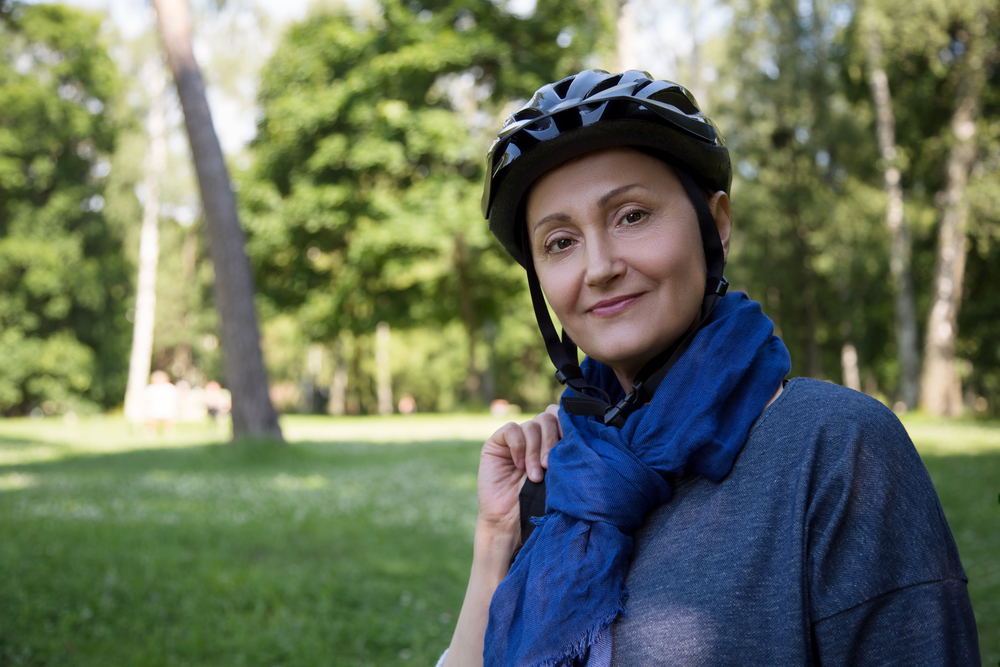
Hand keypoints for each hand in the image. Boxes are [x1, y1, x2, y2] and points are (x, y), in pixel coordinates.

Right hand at [477, 405, 560, 534]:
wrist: (511, 521)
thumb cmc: (539, 502)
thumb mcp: (558, 475)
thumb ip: (565, 453)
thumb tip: (581, 434)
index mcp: (551, 440)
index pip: (560, 415)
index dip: (566, 424)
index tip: (572, 444)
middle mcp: (534, 436)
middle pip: (548, 417)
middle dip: (551, 440)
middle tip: (549, 466)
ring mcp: (515, 438)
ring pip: (531, 425)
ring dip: (535, 451)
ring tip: (535, 476)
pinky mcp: (497, 443)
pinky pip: (512, 430)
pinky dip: (519, 446)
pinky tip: (519, 466)